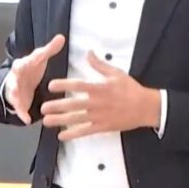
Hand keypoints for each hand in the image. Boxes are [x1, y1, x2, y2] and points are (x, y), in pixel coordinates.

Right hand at [4, 34, 65, 124]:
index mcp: (24, 63)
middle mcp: (16, 75)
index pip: (26, 60)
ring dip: (15, 97)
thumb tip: (61, 36)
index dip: (30, 59)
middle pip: (14, 75)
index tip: (33, 58)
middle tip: (17, 78)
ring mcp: (14, 88)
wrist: (18, 80)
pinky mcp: (16, 100)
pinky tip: (27, 120)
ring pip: (12, 92)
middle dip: (15, 78)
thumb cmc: (31, 68)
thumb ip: (50, 49)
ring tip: (17, 102)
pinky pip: (18, 107)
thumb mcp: (40, 58)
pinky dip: (21, 113)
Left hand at [42, 50, 161, 140]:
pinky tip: (62, 135)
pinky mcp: (103, 127)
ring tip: (46, 121)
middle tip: (42, 107)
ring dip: (60, 120)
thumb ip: (100, 64)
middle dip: (57, 106)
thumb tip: (88, 52)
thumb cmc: (130, 89)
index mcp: (99, 88)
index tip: (51, 85)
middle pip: (73, 105)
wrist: (146, 107)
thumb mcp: (116, 73)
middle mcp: (97, 103)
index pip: (78, 85)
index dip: (64, 85)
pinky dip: (73, 134)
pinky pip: (85, 132)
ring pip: (76, 119)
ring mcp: (99, 116)